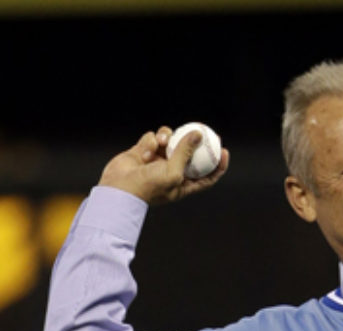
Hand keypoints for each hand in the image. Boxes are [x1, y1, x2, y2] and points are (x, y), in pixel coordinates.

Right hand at [98, 126, 229, 204]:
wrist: (118, 189)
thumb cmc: (149, 187)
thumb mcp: (173, 172)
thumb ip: (186, 152)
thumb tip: (199, 134)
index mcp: (184, 183)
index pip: (207, 175)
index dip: (217, 164)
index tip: (224, 151)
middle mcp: (172, 171)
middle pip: (189, 153)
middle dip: (195, 142)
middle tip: (202, 130)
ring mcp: (157, 160)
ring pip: (170, 140)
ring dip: (167, 138)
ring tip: (162, 142)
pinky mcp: (143, 151)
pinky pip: (152, 138)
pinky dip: (150, 141)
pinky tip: (145, 151)